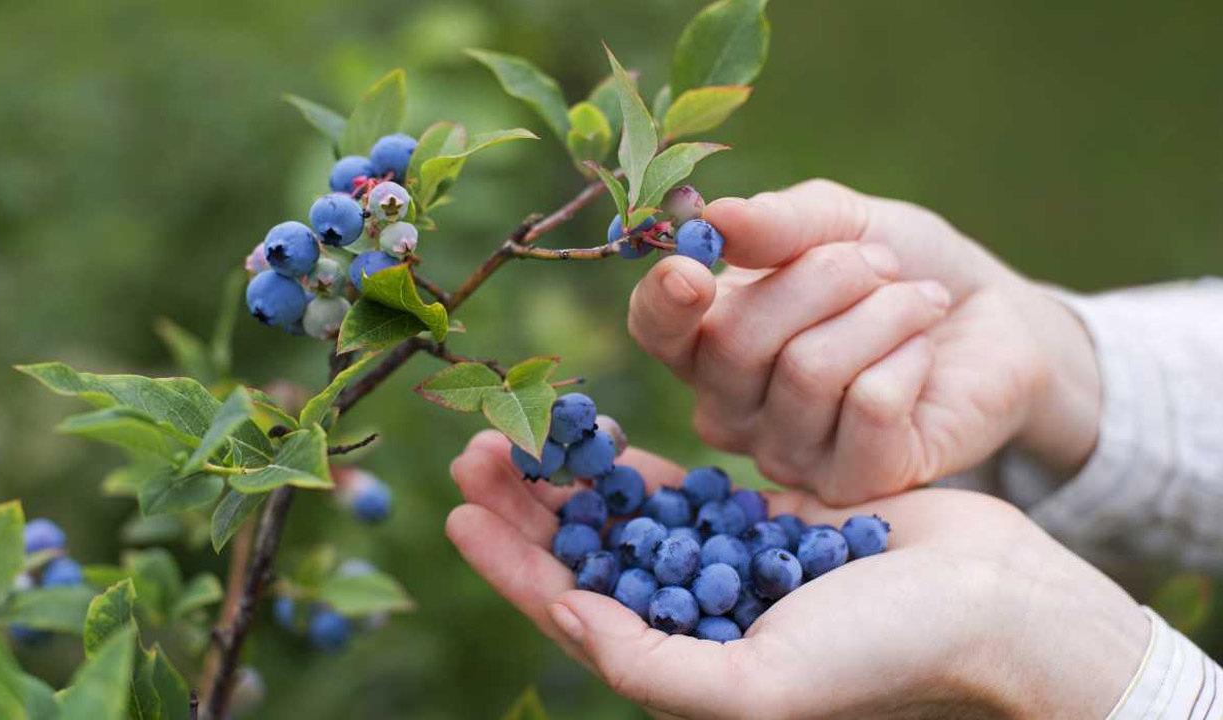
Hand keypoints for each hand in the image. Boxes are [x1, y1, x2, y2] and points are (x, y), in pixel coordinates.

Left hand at [447, 431, 1146, 718]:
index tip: (458, 512)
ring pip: (622, 517)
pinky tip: (597, 434)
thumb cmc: (883, 657)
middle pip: (585, 557)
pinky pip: (680, 488)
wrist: (990, 604)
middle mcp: (693, 618)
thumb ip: (654, 666)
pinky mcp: (761, 520)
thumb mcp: (759, 686)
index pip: (570, 613)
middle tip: (474, 448)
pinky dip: (635, 464)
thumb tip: (568, 619)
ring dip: (569, 477)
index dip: (510, 565)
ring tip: (519, 430)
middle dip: (526, 508)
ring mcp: (725, 566)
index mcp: (684, 668)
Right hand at [628, 180, 1100, 503]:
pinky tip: (924, 355)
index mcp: (709, 340)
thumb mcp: (841, 222)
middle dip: (823, 278)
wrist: (992, 320)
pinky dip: (909, 357)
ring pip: (809, 371)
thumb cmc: (898, 268)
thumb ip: (779, 223)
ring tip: (918, 302)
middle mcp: (732, 409)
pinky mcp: (854, 483)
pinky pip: (869, 407)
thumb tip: (717, 219)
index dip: (664, 304)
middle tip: (881, 265)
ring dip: (882, 312)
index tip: (693, 270)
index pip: (655, 331)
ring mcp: (788, 455)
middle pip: (737, 341)